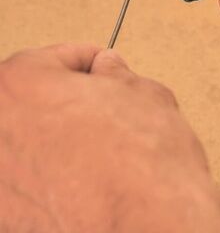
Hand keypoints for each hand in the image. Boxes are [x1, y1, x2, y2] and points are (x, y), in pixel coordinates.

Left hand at [0, 44, 219, 232]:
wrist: (150, 230)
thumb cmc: (144, 164)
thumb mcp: (143, 93)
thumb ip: (117, 74)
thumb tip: (109, 71)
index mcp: (17, 87)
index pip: (52, 58)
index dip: (86, 60)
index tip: (100, 66)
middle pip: (33, 101)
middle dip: (68, 98)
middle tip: (103, 102)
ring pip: (31, 144)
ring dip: (60, 137)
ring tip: (100, 145)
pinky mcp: (11, 221)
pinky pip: (31, 185)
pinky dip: (55, 176)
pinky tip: (90, 178)